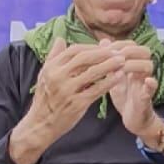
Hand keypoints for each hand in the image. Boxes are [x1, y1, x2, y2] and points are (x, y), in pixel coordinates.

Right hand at [9, 39, 125, 163]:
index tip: (104, 47)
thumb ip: (53, 56)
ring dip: (110, 65)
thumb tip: (60, 39)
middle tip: (118, 52)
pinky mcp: (76, 104)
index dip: (91, 47)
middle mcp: (58, 77)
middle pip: (85, 58)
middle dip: (103, 53)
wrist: (41, 124)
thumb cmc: (45, 99)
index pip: (74, 50)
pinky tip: (118, 77)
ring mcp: (67, 91)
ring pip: (92, 73)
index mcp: (51, 68)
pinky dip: (109, 82)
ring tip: (122, 61)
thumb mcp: (44, 75)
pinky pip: (96, 90)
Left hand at [99, 40, 159, 139]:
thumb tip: (103, 41)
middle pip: (143, 51)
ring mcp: (145, 83)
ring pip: (148, 66)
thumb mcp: (113, 76)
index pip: (132, 45)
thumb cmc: (124, 96)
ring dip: (134, 64)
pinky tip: (147, 81)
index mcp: (134, 63)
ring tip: (120, 68)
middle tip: (112, 56)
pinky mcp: (147, 98)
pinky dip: (151, 84)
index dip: (119, 44)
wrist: (133, 119)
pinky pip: (152, 88)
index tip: (105, 49)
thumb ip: (109, 60)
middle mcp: (142, 71)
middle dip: (127, 51)